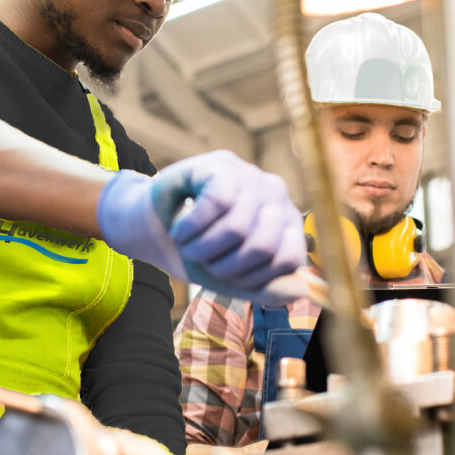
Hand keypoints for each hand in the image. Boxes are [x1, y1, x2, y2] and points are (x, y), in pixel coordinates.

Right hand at [95, 151, 304, 300]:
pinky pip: (215, 204)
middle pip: (261, 246)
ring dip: (201, 248)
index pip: (289, 260)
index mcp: (288, 225)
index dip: (253, 278)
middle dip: (222, 266)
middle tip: (201, 260)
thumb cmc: (199, 251)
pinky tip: (180, 229)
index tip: (227, 277)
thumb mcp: (232, 278)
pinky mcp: (223, 164)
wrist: (154, 226)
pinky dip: (190, 227)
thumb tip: (300, 290)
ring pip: (237, 227)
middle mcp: (277, 196)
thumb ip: (266, 288)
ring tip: (187, 245)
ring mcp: (252, 176)